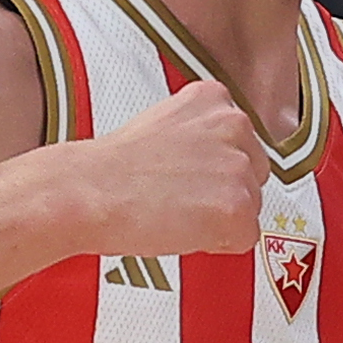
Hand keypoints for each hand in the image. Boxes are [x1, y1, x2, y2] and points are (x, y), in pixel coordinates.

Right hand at [66, 79, 264, 259]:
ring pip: (249, 207)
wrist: (90, 192)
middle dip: (223, 192)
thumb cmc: (111, 169)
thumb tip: (209, 163)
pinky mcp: (238, 209)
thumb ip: (198, 137)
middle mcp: (234, 125)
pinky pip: (244, 238)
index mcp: (214, 99)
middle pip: (252, 175)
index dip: (212, 168)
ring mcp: (238, 168)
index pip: (240, 142)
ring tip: (176, 211)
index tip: (189, 175)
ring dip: (218, 217)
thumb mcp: (161, 124)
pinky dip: (217, 243)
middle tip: (180, 197)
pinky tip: (183, 228)